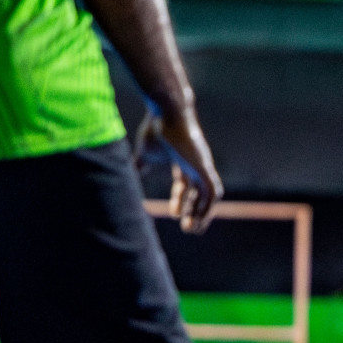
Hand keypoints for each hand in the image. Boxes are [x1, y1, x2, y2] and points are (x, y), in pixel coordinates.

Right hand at [134, 107, 222, 233]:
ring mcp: (201, 166)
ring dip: (203, 212)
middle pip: (199, 192)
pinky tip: (204, 215)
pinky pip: (212, 189)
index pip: (186, 186)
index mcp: (183, 162)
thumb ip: (140, 164)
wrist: (166, 113)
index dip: (181, 201)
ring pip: (209, 194)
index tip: (174, 214)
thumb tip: (129, 171)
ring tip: (194, 228)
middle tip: (188, 229)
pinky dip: (209, 204)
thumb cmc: (156, 129)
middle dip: (195, 211)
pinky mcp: (204, 166)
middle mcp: (195, 165)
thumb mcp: (145, 152)